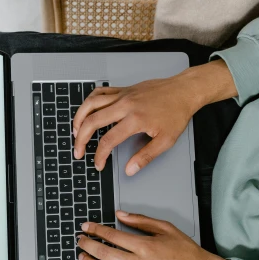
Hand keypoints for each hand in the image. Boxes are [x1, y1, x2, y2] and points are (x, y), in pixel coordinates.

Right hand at [72, 60, 236, 175]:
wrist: (183, 91)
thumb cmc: (176, 113)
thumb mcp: (166, 140)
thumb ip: (146, 157)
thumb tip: (130, 170)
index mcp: (135, 120)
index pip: (108, 140)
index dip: (99, 156)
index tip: (98, 164)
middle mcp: (125, 105)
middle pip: (92, 121)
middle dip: (81, 139)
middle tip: (78, 151)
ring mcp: (123, 95)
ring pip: (91, 103)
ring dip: (79, 118)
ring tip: (75, 131)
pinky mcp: (124, 89)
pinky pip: (100, 92)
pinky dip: (90, 101)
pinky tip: (87, 111)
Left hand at [76, 210, 238, 259]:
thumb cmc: (186, 251)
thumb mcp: (166, 228)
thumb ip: (141, 220)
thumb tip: (120, 215)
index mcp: (145, 246)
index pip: (113, 236)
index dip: (96, 230)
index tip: (87, 227)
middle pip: (105, 254)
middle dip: (88, 245)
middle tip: (81, 240)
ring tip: (83, 257)